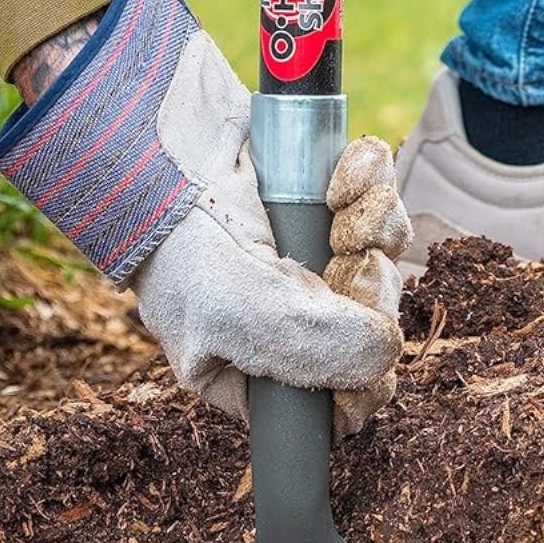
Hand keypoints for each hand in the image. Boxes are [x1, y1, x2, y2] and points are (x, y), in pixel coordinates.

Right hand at [0, 0, 408, 431]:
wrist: (158, 139)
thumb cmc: (174, 240)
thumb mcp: (236, 313)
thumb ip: (314, 350)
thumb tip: (384, 359)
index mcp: (255, 367)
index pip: (336, 403)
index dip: (365, 377)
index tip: (365, 341)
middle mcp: (287, 315)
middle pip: (371, 328)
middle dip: (369, 290)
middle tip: (344, 261)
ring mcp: (309, 254)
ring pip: (383, 261)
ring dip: (375, 230)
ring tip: (340, 209)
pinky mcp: (324, 197)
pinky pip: (377, 202)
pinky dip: (372, 183)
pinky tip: (346, 174)